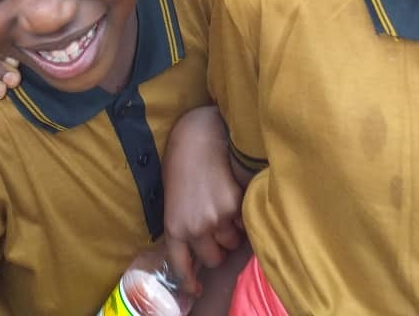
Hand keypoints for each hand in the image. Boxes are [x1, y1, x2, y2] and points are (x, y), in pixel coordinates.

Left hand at [164, 107, 242, 296]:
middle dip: (216, 248)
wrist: (199, 131)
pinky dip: (243, 214)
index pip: (180, 264)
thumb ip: (184, 219)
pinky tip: (236, 194)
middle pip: (213, 257)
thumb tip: (199, 241)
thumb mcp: (173, 194)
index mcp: (174, 224)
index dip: (189, 279)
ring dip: (232, 230)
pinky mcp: (238, 204)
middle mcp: (196, 226)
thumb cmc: (182, 158)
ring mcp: (218, 216)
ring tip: (227, 203)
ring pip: (232, 241)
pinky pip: (245, 221)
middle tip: (217, 228)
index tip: (195, 287)